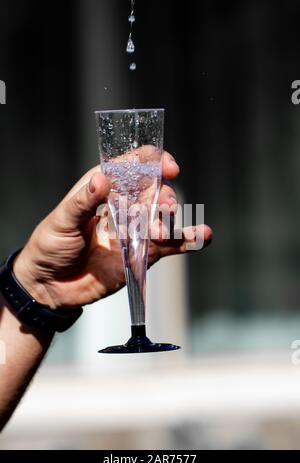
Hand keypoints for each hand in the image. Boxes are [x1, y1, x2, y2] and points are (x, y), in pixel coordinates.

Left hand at [14, 152, 212, 309]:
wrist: (50, 285)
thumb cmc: (50, 245)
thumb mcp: (61, 221)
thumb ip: (83, 202)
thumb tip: (102, 179)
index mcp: (104, 188)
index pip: (134, 166)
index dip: (153, 162)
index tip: (168, 166)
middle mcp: (124, 206)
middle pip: (154, 191)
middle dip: (162, 197)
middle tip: (162, 210)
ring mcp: (135, 230)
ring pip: (164, 217)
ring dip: (172, 219)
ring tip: (164, 231)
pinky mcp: (142, 254)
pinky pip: (170, 245)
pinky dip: (188, 240)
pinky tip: (203, 236)